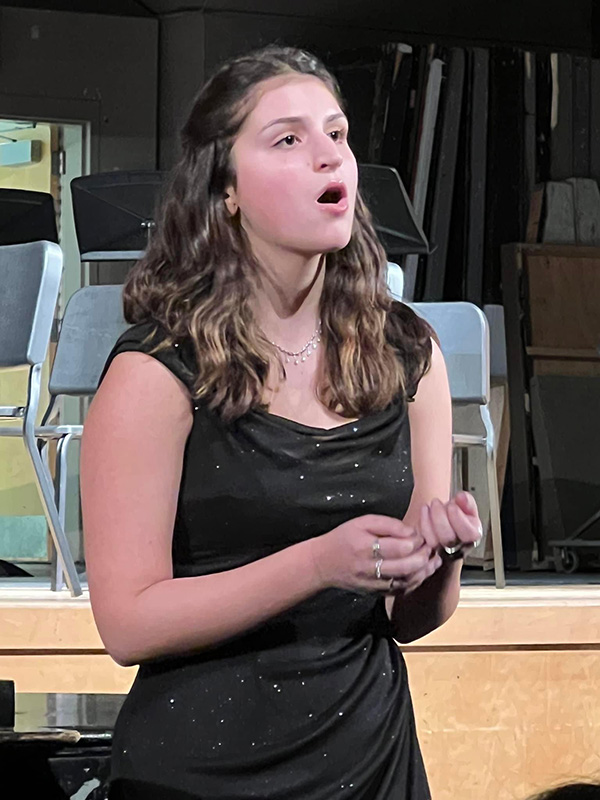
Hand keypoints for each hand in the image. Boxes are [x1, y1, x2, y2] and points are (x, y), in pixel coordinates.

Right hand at [308, 514, 441, 593]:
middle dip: (423, 557)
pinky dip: (415, 582)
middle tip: (430, 547)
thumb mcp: (362, 522)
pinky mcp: (375, 592)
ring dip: (424, 571)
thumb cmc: (344, 538)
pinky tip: (422, 572)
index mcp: (364, 547)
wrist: (323, 563)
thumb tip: (411, 532)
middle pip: (406, 567)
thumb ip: (388, 524)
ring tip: (433, 559)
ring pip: (406, 581)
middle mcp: (369, 568)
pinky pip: (400, 590)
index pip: (399, 547)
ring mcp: (373, 583)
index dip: (415, 541)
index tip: (421, 535)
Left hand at [418, 492, 482, 556]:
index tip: (452, 506)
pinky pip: (424, 538)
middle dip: (440, 517)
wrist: (446, 515)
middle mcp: (458, 546)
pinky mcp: (429, 547)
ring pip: (434, 541)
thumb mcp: (466, 504)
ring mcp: (442, 549)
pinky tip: (425, 509)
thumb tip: (462, 498)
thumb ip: (466, 501)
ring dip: (430, 519)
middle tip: (436, 502)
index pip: (468, 534)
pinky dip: (423, 521)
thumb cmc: (458, 512)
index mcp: (472, 536)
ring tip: (432, 504)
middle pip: (448, 538)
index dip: (458, 519)